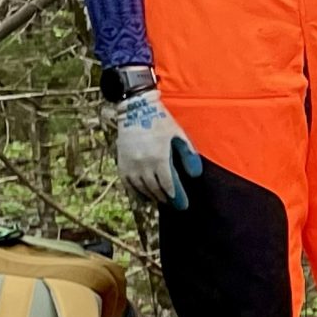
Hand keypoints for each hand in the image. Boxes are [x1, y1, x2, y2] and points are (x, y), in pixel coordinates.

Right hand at [108, 87, 202, 210]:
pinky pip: (129, 184)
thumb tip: (195, 175)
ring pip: (142, 189)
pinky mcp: (121, 164)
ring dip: (153, 196)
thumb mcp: (179, 135)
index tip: (183, 205)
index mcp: (159, 158)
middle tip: (175, 205)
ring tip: (162, 200)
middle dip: (167, 199)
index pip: (169, 185)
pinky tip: (145, 196)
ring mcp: (130, 165)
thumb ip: (188, 155)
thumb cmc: (161, 122)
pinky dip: (137, 192)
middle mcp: (143, 165)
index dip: (177, 197)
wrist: (135, 110)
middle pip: (156, 189)